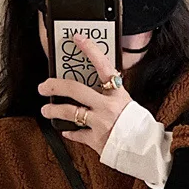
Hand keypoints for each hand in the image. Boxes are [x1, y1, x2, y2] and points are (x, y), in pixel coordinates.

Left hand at [38, 32, 131, 156]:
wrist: (145, 150)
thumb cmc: (137, 125)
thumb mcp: (127, 102)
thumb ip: (111, 93)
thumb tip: (95, 83)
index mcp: (118, 94)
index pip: (103, 66)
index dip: (90, 50)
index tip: (77, 39)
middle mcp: (107, 107)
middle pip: (75, 89)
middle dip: (55, 85)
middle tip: (44, 85)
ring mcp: (100, 123)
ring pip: (70, 112)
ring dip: (54, 110)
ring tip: (46, 109)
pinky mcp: (96, 140)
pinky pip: (77, 134)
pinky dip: (70, 132)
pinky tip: (65, 130)